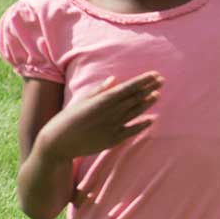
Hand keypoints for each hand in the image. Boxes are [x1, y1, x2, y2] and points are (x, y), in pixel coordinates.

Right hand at [37, 72, 161, 161]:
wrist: (57, 143)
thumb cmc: (66, 120)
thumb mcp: (81, 102)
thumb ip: (98, 91)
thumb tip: (113, 79)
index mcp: (101, 101)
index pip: (127, 88)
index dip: (143, 81)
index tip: (155, 74)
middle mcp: (109, 112)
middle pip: (134, 98)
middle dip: (149, 88)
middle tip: (162, 80)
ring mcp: (112, 126)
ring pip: (135, 112)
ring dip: (147, 103)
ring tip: (158, 94)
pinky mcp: (113, 139)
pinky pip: (132, 130)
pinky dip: (142, 124)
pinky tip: (152, 119)